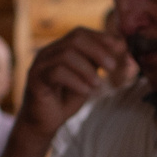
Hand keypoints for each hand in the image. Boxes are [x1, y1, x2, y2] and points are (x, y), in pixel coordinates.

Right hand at [19, 27, 134, 137]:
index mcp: (60, 48)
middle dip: (97, 51)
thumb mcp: (87, 78)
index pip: (80, 33)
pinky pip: (57, 72)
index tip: (119, 48)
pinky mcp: (35, 79)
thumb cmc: (65, 99)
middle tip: (112, 67)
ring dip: (87, 69)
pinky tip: (86, 91)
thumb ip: (97, 63)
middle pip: (75, 39)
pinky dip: (76, 81)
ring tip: (98, 84)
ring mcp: (40, 64)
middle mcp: (48, 52)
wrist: (45, 122)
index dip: (101, 38)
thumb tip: (120, 47)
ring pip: (66, 55)